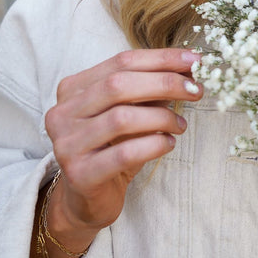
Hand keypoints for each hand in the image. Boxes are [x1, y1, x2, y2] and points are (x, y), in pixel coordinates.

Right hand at [43, 48, 202, 244]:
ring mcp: (67, 144)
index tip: (195, 60)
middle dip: (164, 83)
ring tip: (180, 124)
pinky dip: (154, 144)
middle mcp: (62, 113)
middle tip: (195, 89)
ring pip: (121, 118)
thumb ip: (149, 88)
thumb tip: (189, 66)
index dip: (161, 59)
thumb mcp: (129, 111)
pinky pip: (125, 153)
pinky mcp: (80, 174)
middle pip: (119, 85)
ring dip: (161, 117)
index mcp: (73, 88)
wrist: (87, 199)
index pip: (122, 62)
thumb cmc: (112, 147)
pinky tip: (168, 143)